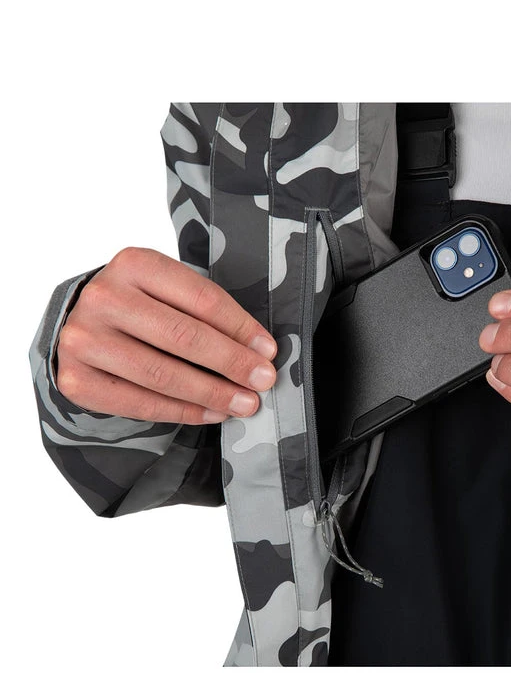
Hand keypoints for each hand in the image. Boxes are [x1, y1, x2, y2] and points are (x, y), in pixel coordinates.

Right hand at [55, 247, 277, 424]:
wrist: (79, 325)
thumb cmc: (140, 306)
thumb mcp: (169, 291)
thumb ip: (205, 311)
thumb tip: (259, 350)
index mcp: (134, 263)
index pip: (201, 298)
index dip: (240, 327)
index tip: (268, 351)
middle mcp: (104, 298)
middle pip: (183, 337)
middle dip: (231, 362)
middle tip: (263, 381)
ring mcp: (83, 340)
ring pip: (161, 375)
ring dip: (212, 393)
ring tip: (244, 403)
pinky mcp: (76, 380)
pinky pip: (140, 404)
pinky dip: (184, 411)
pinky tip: (212, 413)